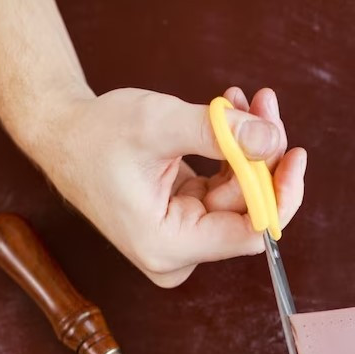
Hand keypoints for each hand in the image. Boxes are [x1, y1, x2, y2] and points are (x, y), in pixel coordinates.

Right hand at [27, 86, 305, 286]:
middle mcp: (177, 252)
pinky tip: (229, 115)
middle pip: (247, 212)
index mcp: (167, 246)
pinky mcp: (183, 219)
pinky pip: (224, 188)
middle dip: (262, 156)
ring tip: (244, 100)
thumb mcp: (158, 126)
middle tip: (265, 106)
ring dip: (247, 147)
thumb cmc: (96, 134)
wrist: (61, 135)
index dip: (279, 194)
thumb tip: (273, 139)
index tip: (293, 153)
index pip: (249, 235)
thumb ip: (219, 133)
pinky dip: (231, 153)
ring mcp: (181, 237)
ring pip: (239, 195)